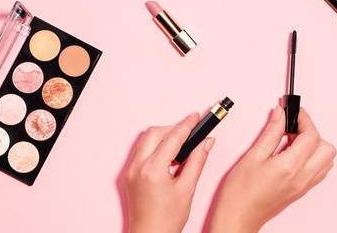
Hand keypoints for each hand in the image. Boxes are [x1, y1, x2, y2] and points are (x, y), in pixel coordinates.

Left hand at [125, 112, 215, 232]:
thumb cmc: (167, 220)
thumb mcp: (187, 189)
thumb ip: (197, 161)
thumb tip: (206, 142)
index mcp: (153, 170)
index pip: (173, 138)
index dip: (187, 125)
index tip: (196, 117)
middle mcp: (138, 166)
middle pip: (155, 132)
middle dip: (173, 129)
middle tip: (190, 134)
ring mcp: (131, 170)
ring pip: (146, 140)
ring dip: (163, 138)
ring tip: (181, 150)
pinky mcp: (130, 175)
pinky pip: (142, 152)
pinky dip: (156, 149)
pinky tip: (169, 160)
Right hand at [210, 106, 335, 232]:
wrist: (239, 216)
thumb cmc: (240, 191)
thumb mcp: (252, 156)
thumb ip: (271, 133)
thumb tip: (280, 115)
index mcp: (290, 167)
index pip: (312, 136)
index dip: (305, 120)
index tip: (295, 113)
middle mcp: (302, 178)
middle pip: (327, 148)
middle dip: (312, 133)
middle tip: (292, 129)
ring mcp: (304, 186)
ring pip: (326, 160)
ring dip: (314, 146)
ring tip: (291, 142)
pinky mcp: (301, 191)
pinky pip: (318, 171)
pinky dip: (311, 158)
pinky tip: (291, 155)